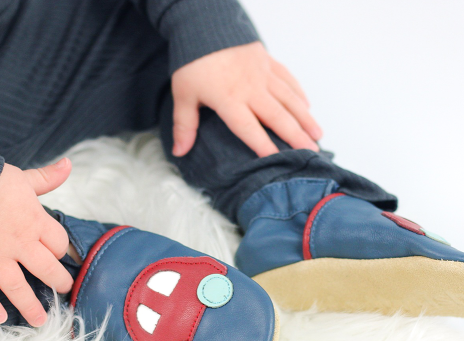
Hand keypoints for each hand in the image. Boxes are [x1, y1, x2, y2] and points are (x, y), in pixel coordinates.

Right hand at [0, 158, 73, 326]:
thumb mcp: (21, 177)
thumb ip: (46, 178)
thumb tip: (68, 165)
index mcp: (35, 222)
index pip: (58, 244)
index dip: (63, 250)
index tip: (64, 256)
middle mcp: (19, 244)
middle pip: (47, 269)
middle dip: (58, 281)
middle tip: (64, 290)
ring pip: (18, 287)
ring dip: (30, 306)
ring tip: (40, 320)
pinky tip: (0, 317)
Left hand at [171, 41, 322, 157]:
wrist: (203, 22)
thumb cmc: (192, 61)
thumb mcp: (183, 95)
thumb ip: (185, 125)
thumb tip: (180, 152)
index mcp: (229, 99)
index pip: (249, 128)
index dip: (263, 146)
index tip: (277, 161)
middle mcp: (251, 89)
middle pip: (278, 116)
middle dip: (296, 137)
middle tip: (311, 152)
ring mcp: (262, 74)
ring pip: (289, 99)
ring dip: (305, 118)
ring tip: (318, 134)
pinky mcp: (267, 61)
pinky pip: (288, 80)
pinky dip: (299, 94)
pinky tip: (307, 106)